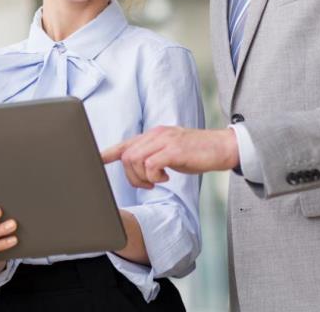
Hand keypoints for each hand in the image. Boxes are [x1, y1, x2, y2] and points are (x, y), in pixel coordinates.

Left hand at [101, 126, 238, 188]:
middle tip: (148, 184)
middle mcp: (156, 134)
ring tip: (157, 181)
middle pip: (127, 155)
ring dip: (142, 177)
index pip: (126, 143)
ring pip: (136, 160)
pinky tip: (166, 178)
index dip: (108, 153)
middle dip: (132, 176)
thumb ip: (155, 155)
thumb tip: (140, 167)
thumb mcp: (172, 151)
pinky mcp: (174, 150)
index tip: (96, 160)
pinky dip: (154, 176)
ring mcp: (165, 141)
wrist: (223, 147)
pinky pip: (151, 165)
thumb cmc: (198, 152)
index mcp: (154, 135)